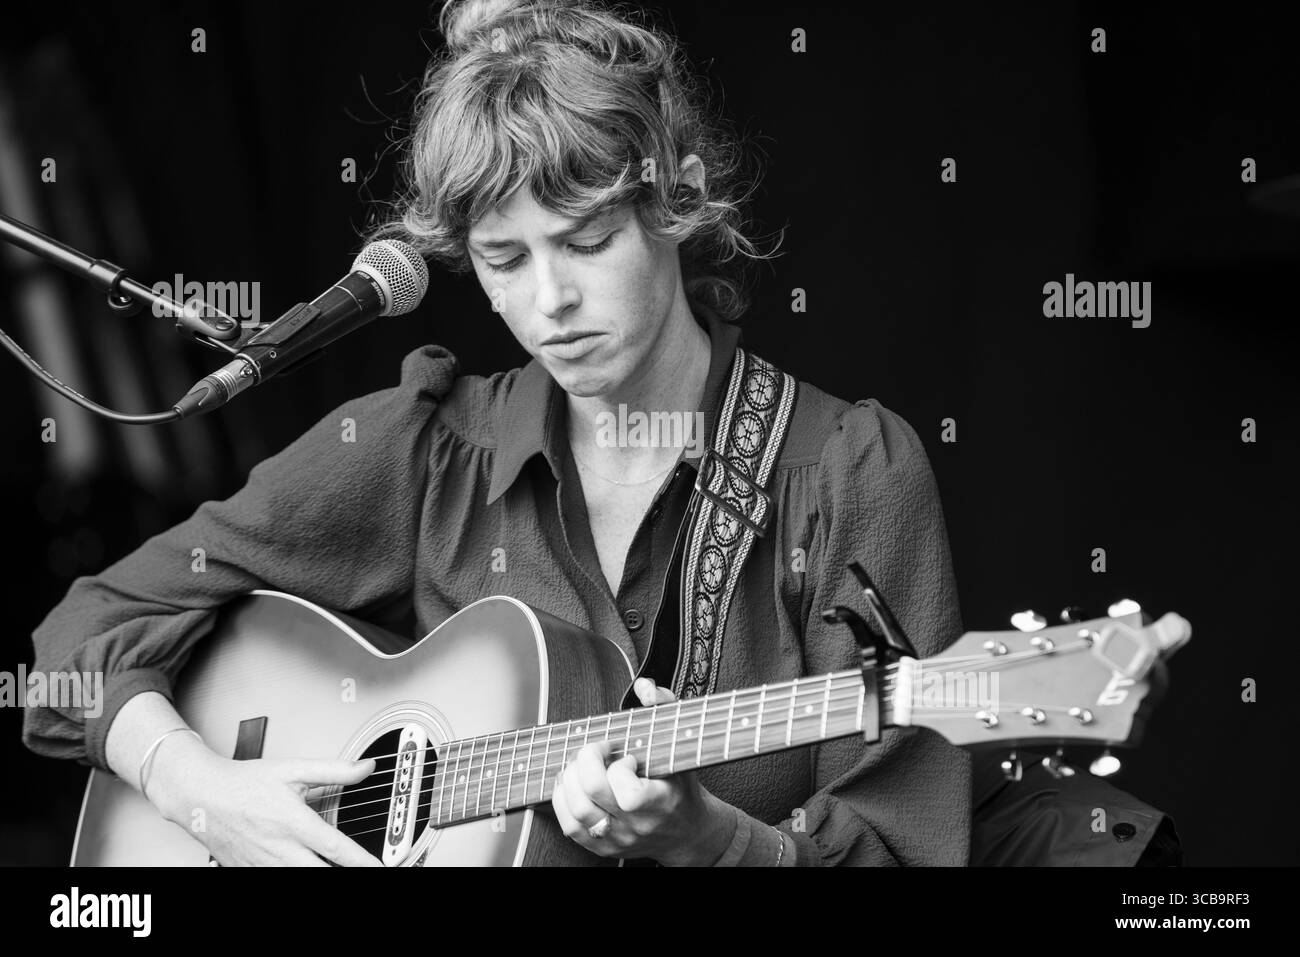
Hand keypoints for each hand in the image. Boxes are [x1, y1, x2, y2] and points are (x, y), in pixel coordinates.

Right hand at [150, 745, 383, 866]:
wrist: (201, 795)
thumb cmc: (244, 783)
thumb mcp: (294, 769)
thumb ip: (334, 770)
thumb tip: (366, 768)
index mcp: (294, 823)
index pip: (337, 849)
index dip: (362, 862)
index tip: (380, 867)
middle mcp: (280, 849)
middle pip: (320, 873)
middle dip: (344, 875)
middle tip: (365, 871)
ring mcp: (263, 865)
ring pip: (299, 880)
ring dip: (321, 876)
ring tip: (339, 870)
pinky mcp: (249, 872)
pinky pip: (276, 880)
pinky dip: (295, 877)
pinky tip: (307, 868)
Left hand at [550, 678, 737, 865]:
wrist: (687, 832)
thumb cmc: (682, 785)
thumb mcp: (681, 745)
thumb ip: (665, 708)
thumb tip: (644, 687)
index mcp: (659, 803)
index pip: (628, 794)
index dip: (620, 768)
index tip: (628, 757)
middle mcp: (637, 825)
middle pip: (592, 794)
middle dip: (586, 762)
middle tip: (595, 750)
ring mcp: (618, 839)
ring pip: (577, 811)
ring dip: (570, 779)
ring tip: (580, 764)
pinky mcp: (602, 848)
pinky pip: (570, 827)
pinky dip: (562, 800)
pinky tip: (571, 783)